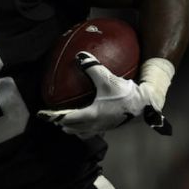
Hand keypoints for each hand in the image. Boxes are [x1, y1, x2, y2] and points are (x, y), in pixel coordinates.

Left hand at [38, 51, 155, 137]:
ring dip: (71, 128)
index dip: (51, 117)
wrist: (146, 105)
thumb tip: (79, 56)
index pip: (65, 118)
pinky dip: (83, 127)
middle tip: (52, 116)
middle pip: (71, 128)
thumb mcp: (107, 78)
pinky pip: (91, 130)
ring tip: (65, 121)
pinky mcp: (110, 127)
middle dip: (60, 123)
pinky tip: (86, 118)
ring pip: (81, 132)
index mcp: (90, 115)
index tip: (41, 114)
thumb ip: (92, 67)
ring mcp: (102, 128)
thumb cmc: (126, 94)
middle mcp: (94, 125)